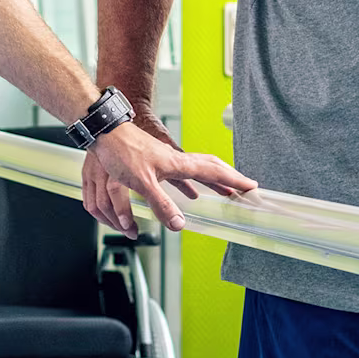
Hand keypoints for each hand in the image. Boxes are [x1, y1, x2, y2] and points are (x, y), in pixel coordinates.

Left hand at [82, 122, 256, 236]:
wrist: (107, 133)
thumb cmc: (122, 153)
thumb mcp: (142, 183)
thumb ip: (161, 204)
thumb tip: (179, 224)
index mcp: (179, 164)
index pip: (214, 171)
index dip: (233, 179)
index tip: (251, 186)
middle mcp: (177, 160)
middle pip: (211, 167)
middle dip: (229, 177)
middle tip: (244, 186)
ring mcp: (168, 160)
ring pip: (199, 168)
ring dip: (214, 178)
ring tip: (224, 189)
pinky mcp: (158, 161)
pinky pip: (184, 172)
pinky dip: (194, 181)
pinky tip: (191, 190)